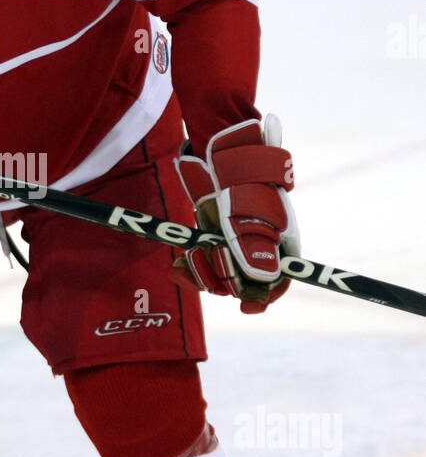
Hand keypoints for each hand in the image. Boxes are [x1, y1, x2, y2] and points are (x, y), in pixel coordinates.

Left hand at [172, 115, 299, 313]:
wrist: (220, 149)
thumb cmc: (243, 175)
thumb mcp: (249, 208)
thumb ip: (253, 244)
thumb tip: (263, 280)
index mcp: (279, 240)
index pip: (279, 280)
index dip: (265, 296)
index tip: (246, 307)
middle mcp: (259, 245)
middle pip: (245, 282)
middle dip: (222, 281)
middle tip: (199, 267)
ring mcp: (235, 242)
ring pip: (221, 275)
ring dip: (202, 274)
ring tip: (182, 264)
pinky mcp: (214, 237)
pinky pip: (204, 263)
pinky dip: (190, 267)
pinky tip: (176, 267)